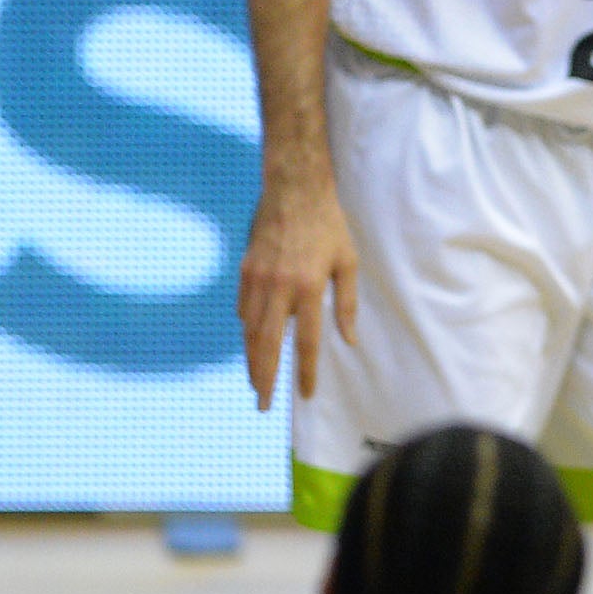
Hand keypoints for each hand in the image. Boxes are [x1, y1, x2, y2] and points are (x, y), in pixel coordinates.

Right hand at [236, 177, 360, 410]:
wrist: (294, 189)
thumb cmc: (328, 225)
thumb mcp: (347, 261)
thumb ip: (347, 303)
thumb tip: (349, 341)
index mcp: (309, 286)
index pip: (306, 341)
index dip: (305, 371)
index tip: (304, 393)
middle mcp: (280, 286)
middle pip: (267, 344)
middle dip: (264, 378)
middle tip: (263, 404)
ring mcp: (258, 278)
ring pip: (249, 330)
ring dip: (251, 359)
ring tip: (256, 382)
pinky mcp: (245, 269)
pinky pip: (243, 308)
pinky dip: (246, 329)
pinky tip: (252, 343)